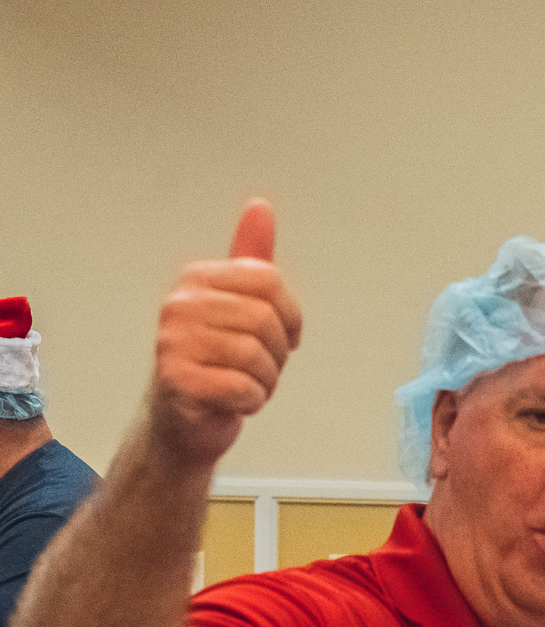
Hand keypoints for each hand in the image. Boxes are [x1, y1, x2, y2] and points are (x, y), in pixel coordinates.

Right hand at [149, 200, 302, 465]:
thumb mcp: (237, 303)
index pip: (270, 281)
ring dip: (264, 381)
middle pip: (267, 320)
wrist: (183, 420)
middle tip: (255, 365)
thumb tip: (260, 207)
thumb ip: (250, 257)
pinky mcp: (177, 380)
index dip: (289, 316)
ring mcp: (173, 341)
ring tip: (240, 382)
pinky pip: (245, 389)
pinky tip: (231, 400)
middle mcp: (180, 305)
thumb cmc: (217, 361)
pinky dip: (251, 402)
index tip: (280, 334)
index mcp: (197, 279)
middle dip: (276, 353)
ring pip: (258, 357)